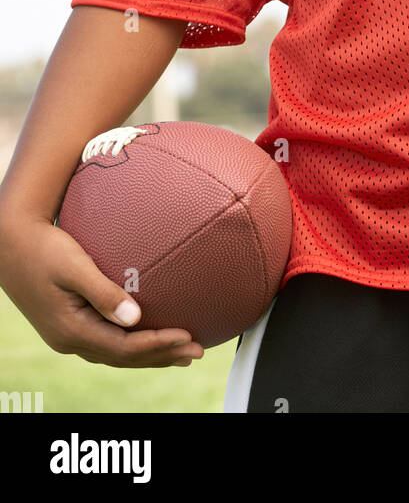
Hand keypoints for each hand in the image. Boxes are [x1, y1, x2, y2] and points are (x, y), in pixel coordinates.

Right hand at [0, 212, 204, 367]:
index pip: (123, 347)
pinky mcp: (69, 325)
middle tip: (197, 351)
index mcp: (71, 330)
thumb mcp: (74, 266)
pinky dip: (133, 345)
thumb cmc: (44, 248)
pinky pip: (108, 343)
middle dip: (162, 356)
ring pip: (116, 354)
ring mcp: (67, 336)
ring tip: (181, 353)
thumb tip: (136, 317)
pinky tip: (148, 337)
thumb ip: (103, 292)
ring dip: (150, 354)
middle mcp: (69, 340)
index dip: (157, 344)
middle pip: (123, 357)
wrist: (11, 243)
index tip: (187, 336)